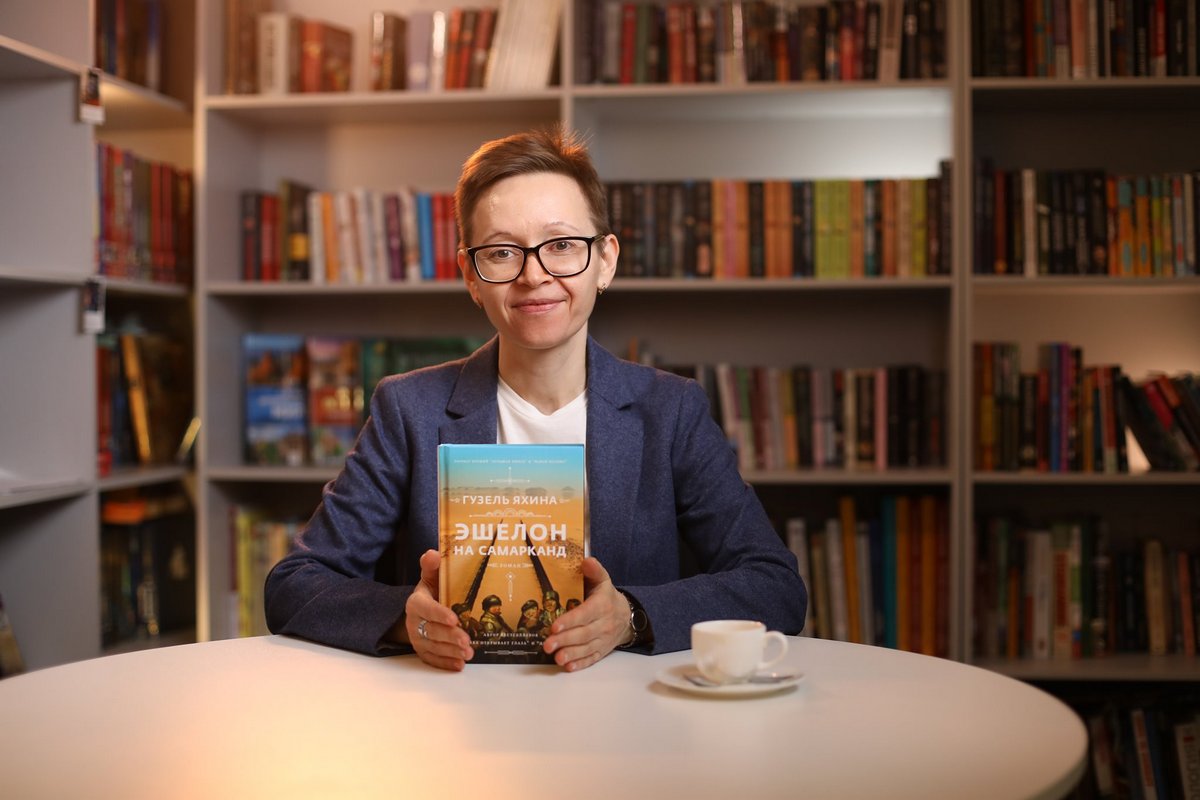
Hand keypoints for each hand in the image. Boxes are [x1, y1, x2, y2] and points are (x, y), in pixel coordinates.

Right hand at [401, 549, 472, 670]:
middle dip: (450, 637)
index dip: (439, 614)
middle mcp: (414, 623)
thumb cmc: (432, 592)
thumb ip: (432, 566)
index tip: (454, 619)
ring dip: (451, 651)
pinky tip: (459, 665)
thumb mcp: (431, 577)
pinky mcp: (423, 651)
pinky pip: (432, 660)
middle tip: (467, 641)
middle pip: (431, 631)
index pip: (425, 609)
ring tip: (469, 653)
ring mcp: (418, 639)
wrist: (421, 610)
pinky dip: (445, 663)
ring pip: (433, 647)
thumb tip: (433, 553)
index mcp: (416, 603)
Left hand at [542, 557, 629, 671]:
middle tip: (547, 644)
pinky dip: (581, 663)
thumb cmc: (606, 596)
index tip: (554, 626)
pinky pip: (592, 658)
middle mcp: (604, 623)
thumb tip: (586, 560)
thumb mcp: (603, 580)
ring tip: (556, 657)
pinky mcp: (602, 650)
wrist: (626, 615)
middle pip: (583, 633)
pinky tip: (569, 666)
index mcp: (602, 605)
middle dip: (565, 640)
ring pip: (587, 648)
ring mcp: (603, 639)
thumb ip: (594, 571)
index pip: (585, 614)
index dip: (570, 621)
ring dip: (571, 653)